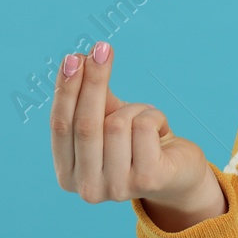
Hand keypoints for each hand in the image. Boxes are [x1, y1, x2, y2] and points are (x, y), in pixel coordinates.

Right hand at [51, 40, 210, 208]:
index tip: (73, 56)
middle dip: (93, 81)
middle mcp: (87, 189)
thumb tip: (79, 60)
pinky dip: (154, 115)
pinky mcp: (148, 180)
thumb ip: (90, 98)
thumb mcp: (106, 119)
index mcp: (68, 175)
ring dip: (135, 108)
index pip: (59, 126)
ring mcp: (117, 189)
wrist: (177, 172)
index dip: (66, 90)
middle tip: (102, 48)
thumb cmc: (135, 143)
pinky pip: (145, 127)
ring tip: (144, 117)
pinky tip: (160, 130)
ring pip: (118, 124)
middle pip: (86, 124)